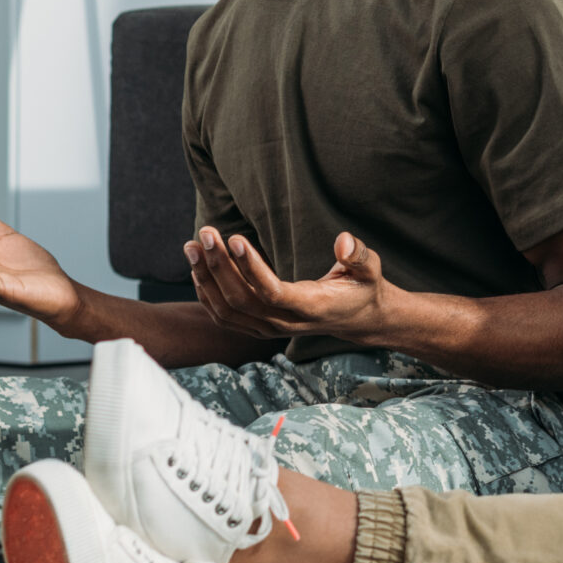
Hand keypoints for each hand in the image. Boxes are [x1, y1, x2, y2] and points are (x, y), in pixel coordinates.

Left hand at [185, 227, 394, 344]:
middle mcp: (286, 323)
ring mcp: (269, 329)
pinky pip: (224, 316)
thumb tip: (344, 242)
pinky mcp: (258, 328)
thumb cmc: (362, 287)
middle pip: (242, 300)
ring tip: (193, 245)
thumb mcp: (370, 269)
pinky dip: (206, 293)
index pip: (273, 293)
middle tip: (207, 233)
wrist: (356, 318)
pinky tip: (197, 267)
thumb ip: (360, 256)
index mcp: (312, 307)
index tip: (234, 238)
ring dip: (206, 278)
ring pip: (227, 310)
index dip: (251, 268)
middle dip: (219, 266)